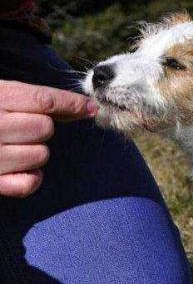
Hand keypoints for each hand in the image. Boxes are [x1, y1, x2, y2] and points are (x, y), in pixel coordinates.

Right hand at [0, 80, 96, 197]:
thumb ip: (31, 99)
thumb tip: (83, 107)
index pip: (42, 100)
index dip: (71, 104)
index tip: (90, 107)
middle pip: (44, 128)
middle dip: (40, 128)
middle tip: (19, 128)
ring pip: (40, 155)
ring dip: (34, 153)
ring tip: (10, 148)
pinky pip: (28, 184)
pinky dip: (30, 179)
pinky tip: (19, 171)